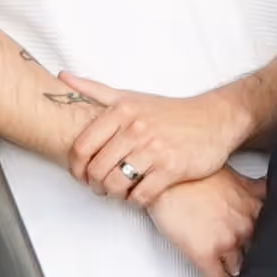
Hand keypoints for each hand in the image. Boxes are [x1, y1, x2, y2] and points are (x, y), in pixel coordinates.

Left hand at [59, 77, 243, 204]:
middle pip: (97, 169)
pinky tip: (138, 193)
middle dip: (94, 184)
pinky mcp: (172, 168)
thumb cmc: (170, 112)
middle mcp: (136, 128)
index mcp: (122, 110)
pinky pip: (142, 195)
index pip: (82, 146)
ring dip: (113, 194)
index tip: (80, 174)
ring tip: (118, 191)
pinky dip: (135, 200)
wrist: (215, 119)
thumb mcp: (131, 96)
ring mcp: (155, 149)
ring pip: (116, 184)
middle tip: (99, 186)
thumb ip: (95, 90)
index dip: (75, 166)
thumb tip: (62, 77)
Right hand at [147, 169, 262, 276]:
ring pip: (239, 268)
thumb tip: (263, 191)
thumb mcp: (234, 176)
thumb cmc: (192, 175)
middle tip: (255, 266)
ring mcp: (226, 242)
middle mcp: (244, 226)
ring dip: (238, 274)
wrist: (165, 180)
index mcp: (253, 206)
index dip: (272, 243)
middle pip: (256, 252)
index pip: (272, 232)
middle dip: (255, 259)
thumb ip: (253, 189)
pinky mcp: (205, 255)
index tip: (276, 251)